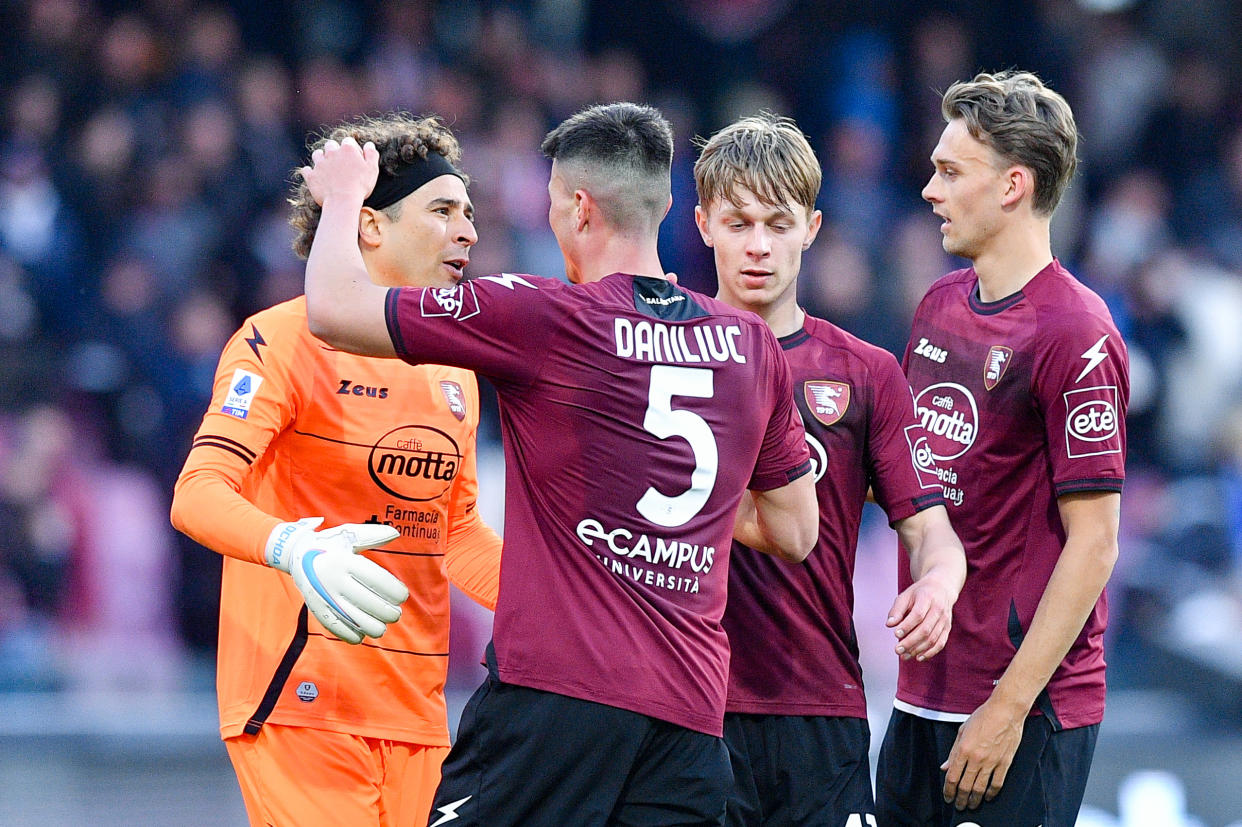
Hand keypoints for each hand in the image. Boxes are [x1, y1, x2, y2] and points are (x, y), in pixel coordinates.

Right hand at [265, 517, 407, 643]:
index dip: (395, 592)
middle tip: (396, 613)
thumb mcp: (348, 534)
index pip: (378, 580)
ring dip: (376, 628)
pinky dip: (355, 636)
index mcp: (345, 561)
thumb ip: (373, 535)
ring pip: (358, 622)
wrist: (296, 554)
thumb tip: (395, 533)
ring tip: (382, 625)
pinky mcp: (318, 610)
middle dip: (390, 613)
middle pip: (372, 604)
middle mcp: (335, 580)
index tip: (402, 596)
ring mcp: (325, 597)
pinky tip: (363, 633)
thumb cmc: (330, 544)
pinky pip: (340, 630)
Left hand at [299, 136, 379, 206]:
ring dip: (321, 158)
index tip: (355, 159)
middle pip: (331, 145)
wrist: (342, 201)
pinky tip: (316, 176)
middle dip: (334, 151)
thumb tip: (369, 144)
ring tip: (327, 168)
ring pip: (317, 154)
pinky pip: (306, 170)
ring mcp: (319, 164)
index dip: (352, 149)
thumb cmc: (360, 186)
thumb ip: (371, 154)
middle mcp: (331, 152)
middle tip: (340, 163)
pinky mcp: (311, 175)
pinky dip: (310, 172)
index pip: (348, 141)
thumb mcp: (372, 169)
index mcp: (347, 149)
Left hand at [886, 573, 954, 660]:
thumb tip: (889, 624)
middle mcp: (938, 609)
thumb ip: (897, 609)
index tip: (895, 634)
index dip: (907, 626)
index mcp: (927, 598)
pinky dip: (930, 652)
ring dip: (918, 649)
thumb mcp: (906, 595)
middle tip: (897, 650)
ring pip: (933, 638)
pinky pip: (941, 643)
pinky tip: (918, 657)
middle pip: (925, 629)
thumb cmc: (919, 593)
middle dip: (910, 642)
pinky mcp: (947, 628)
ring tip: (904, 656)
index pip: (918, 615)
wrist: (942, 588)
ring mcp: (945, 620)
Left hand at [940, 697, 1024, 809]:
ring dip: (974, 800)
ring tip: (971, 805)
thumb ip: (953, 751)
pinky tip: (987, 797)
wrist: (1005, 711)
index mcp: (963, 750)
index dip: (948, 790)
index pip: (952, 777)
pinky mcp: (1005, 763)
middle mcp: (976, 759)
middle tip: (958, 805)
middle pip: (965, 786)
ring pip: (980, 788)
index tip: (947, 797)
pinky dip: (991, 793)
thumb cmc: (983, 717)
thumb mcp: (962, 731)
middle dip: (960, 799)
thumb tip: (945, 767)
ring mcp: (991, 762)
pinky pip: (997, 784)